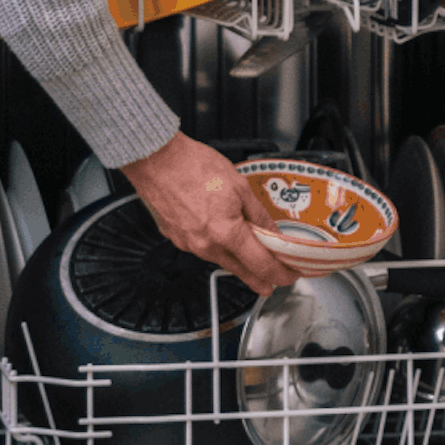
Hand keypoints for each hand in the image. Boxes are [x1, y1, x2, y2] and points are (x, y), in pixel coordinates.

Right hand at [124, 131, 299, 294]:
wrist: (156, 159)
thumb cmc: (193, 166)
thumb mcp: (240, 186)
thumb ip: (258, 214)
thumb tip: (272, 231)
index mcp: (226, 233)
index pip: (260, 264)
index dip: (278, 274)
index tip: (288, 275)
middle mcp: (206, 245)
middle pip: (239, 269)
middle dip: (257, 279)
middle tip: (270, 285)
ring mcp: (187, 243)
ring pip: (219, 259)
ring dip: (236, 262)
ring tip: (248, 260)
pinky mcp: (175, 237)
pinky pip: (200, 248)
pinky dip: (214, 247)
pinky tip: (219, 238)